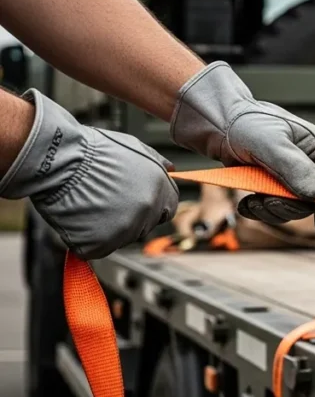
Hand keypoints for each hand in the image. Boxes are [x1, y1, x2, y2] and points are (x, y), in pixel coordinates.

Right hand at [0, 90, 178, 258]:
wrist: (60, 159)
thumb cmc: (93, 151)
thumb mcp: (136, 148)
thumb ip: (157, 164)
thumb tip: (171, 170)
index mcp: (160, 189)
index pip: (168, 209)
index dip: (151, 206)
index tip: (134, 202)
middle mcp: (148, 211)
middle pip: (144, 226)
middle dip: (128, 217)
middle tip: (106, 201)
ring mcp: (125, 230)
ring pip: (121, 238)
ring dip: (108, 228)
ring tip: (91, 205)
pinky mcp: (101, 244)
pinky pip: (97, 248)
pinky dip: (87, 239)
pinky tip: (80, 218)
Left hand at [169, 62, 314, 234]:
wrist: (218, 123)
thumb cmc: (247, 123)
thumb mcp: (272, 143)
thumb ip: (295, 168)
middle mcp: (305, 165)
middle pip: (309, 202)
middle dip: (288, 208)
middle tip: (267, 201)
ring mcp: (286, 177)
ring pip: (289, 209)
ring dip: (270, 210)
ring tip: (252, 202)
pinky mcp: (268, 185)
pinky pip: (271, 208)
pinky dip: (257, 210)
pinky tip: (245, 203)